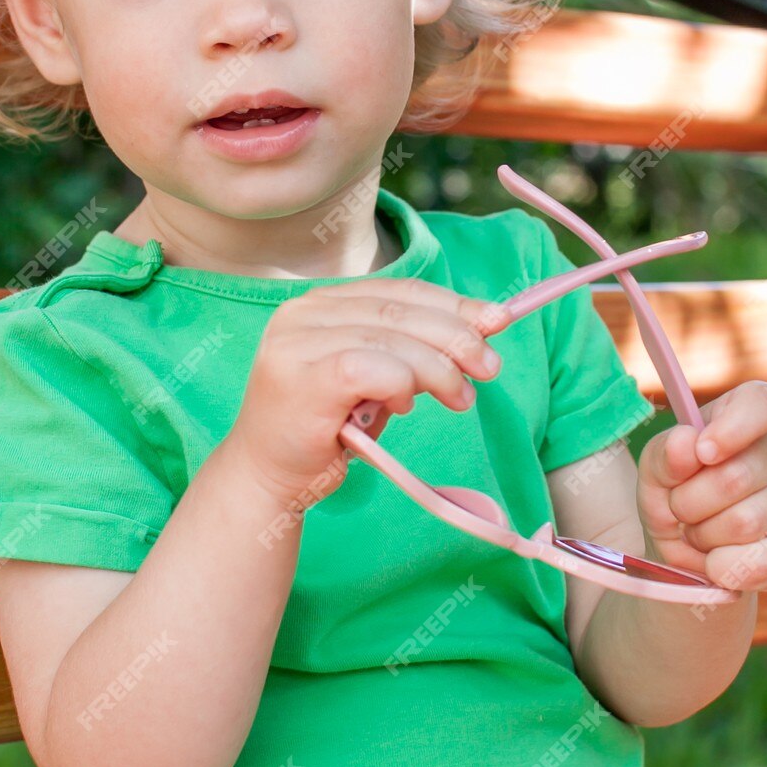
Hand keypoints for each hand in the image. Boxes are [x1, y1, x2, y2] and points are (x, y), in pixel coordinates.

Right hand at [221, 279, 508, 510]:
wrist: (267, 477)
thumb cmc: (327, 428)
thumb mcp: (379, 379)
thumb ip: (417, 349)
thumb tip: (485, 324)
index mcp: (324, 302)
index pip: (402, 290)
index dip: (455, 303)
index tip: (499, 320)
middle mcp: (305, 310)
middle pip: (402, 310)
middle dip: (458, 337)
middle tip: (491, 367)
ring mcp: (298, 341)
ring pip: (394, 339)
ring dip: (439, 369)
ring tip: (459, 398)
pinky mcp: (302, 376)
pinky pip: (374, 368)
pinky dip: (401, 385)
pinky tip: (404, 407)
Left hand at [633, 380, 766, 592]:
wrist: (685, 552)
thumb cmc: (674, 494)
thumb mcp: (655, 471)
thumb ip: (665, 455)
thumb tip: (687, 443)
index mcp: (747, 416)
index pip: (762, 403)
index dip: (733, 427)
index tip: (703, 452)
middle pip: (737, 477)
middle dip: (690, 502)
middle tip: (680, 508)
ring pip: (746, 523)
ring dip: (704, 536)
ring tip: (698, 531)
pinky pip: (761, 563)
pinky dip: (723, 567)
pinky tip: (715, 559)